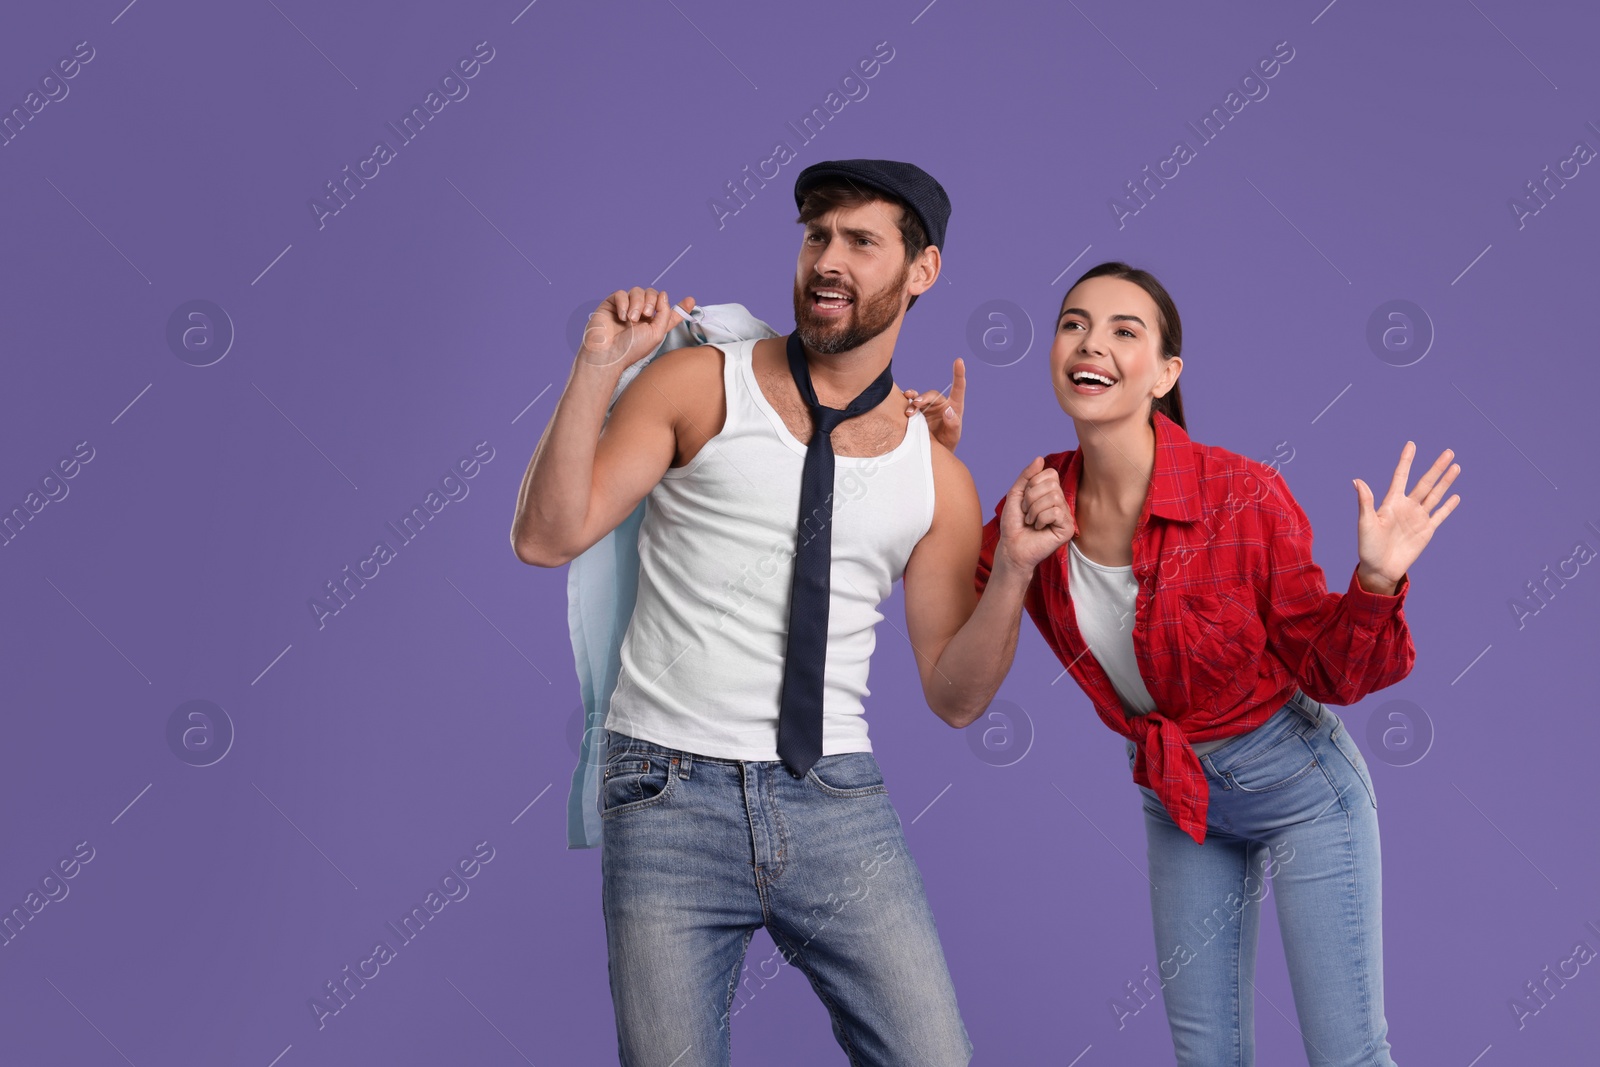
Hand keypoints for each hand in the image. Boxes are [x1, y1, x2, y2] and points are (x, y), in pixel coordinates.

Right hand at [577, 288, 694, 369]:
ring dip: (638, 303)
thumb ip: (665, 314)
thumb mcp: (656, 333)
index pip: (667, 311)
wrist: (608, 354)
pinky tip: (621, 316)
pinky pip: (621, 293)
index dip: (680, 306)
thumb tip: (664, 295)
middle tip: (647, 315)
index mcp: (652, 323)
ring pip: (637, 291)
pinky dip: (623, 303)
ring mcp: (625, 308)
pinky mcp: (611, 305)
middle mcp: (640, 314)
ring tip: (632, 319)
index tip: (691, 300)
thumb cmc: (631, 349)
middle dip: (652, 301)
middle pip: (653, 294)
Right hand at [902, 357, 965, 451]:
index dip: (958, 374)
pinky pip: (910, 404)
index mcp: (954, 406)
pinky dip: (906, 403)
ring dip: (913, 401)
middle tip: (916, 404)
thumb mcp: (954, 435)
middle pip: (932, 395)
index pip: (958, 388)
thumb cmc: (948, 442)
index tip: (959, 361)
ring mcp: (927, 408)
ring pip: (919, 398)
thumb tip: (949, 410)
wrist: (935, 452)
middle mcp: (940, 404)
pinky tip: (902, 404)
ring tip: (909, 410)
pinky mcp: (917, 413)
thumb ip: (954, 423)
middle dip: (924, 398)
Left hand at [996, 456, 1074, 573]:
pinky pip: (1055, 511)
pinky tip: (1039, 528)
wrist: (1011, 546)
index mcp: (1051, 493)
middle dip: (1031, 498)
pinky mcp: (1068, 528)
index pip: (1050, 473)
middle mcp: (1061, 502)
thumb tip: (1040, 458)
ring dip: (1034, 510)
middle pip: (1052, 484)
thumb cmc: (1013, 523)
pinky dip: (1040, 519)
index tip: (1025, 500)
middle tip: (1027, 512)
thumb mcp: (1016, 493)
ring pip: (1054, 497)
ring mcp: (1066, 515)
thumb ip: (1027, 476)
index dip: (1033, 484)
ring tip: (1031, 521)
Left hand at [1353, 441, 1460, 590]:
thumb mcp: (1365, 523)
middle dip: (1436, 468)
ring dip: (1446, 482)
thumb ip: (1366, 502)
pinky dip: (1448, 506)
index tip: (1411, 444)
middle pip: (1425, 483)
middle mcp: (1406, 507)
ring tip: (1456, 467)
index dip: (1406, 461)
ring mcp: (1418, 518)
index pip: (1401, 476)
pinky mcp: (1426, 531)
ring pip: (1435, 495)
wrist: (1379, 568)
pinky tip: (1455, 496)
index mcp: (1391, 502)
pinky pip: (1439, 516)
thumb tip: (1357, 480)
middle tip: (1449, 452)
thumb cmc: (1368, 546)